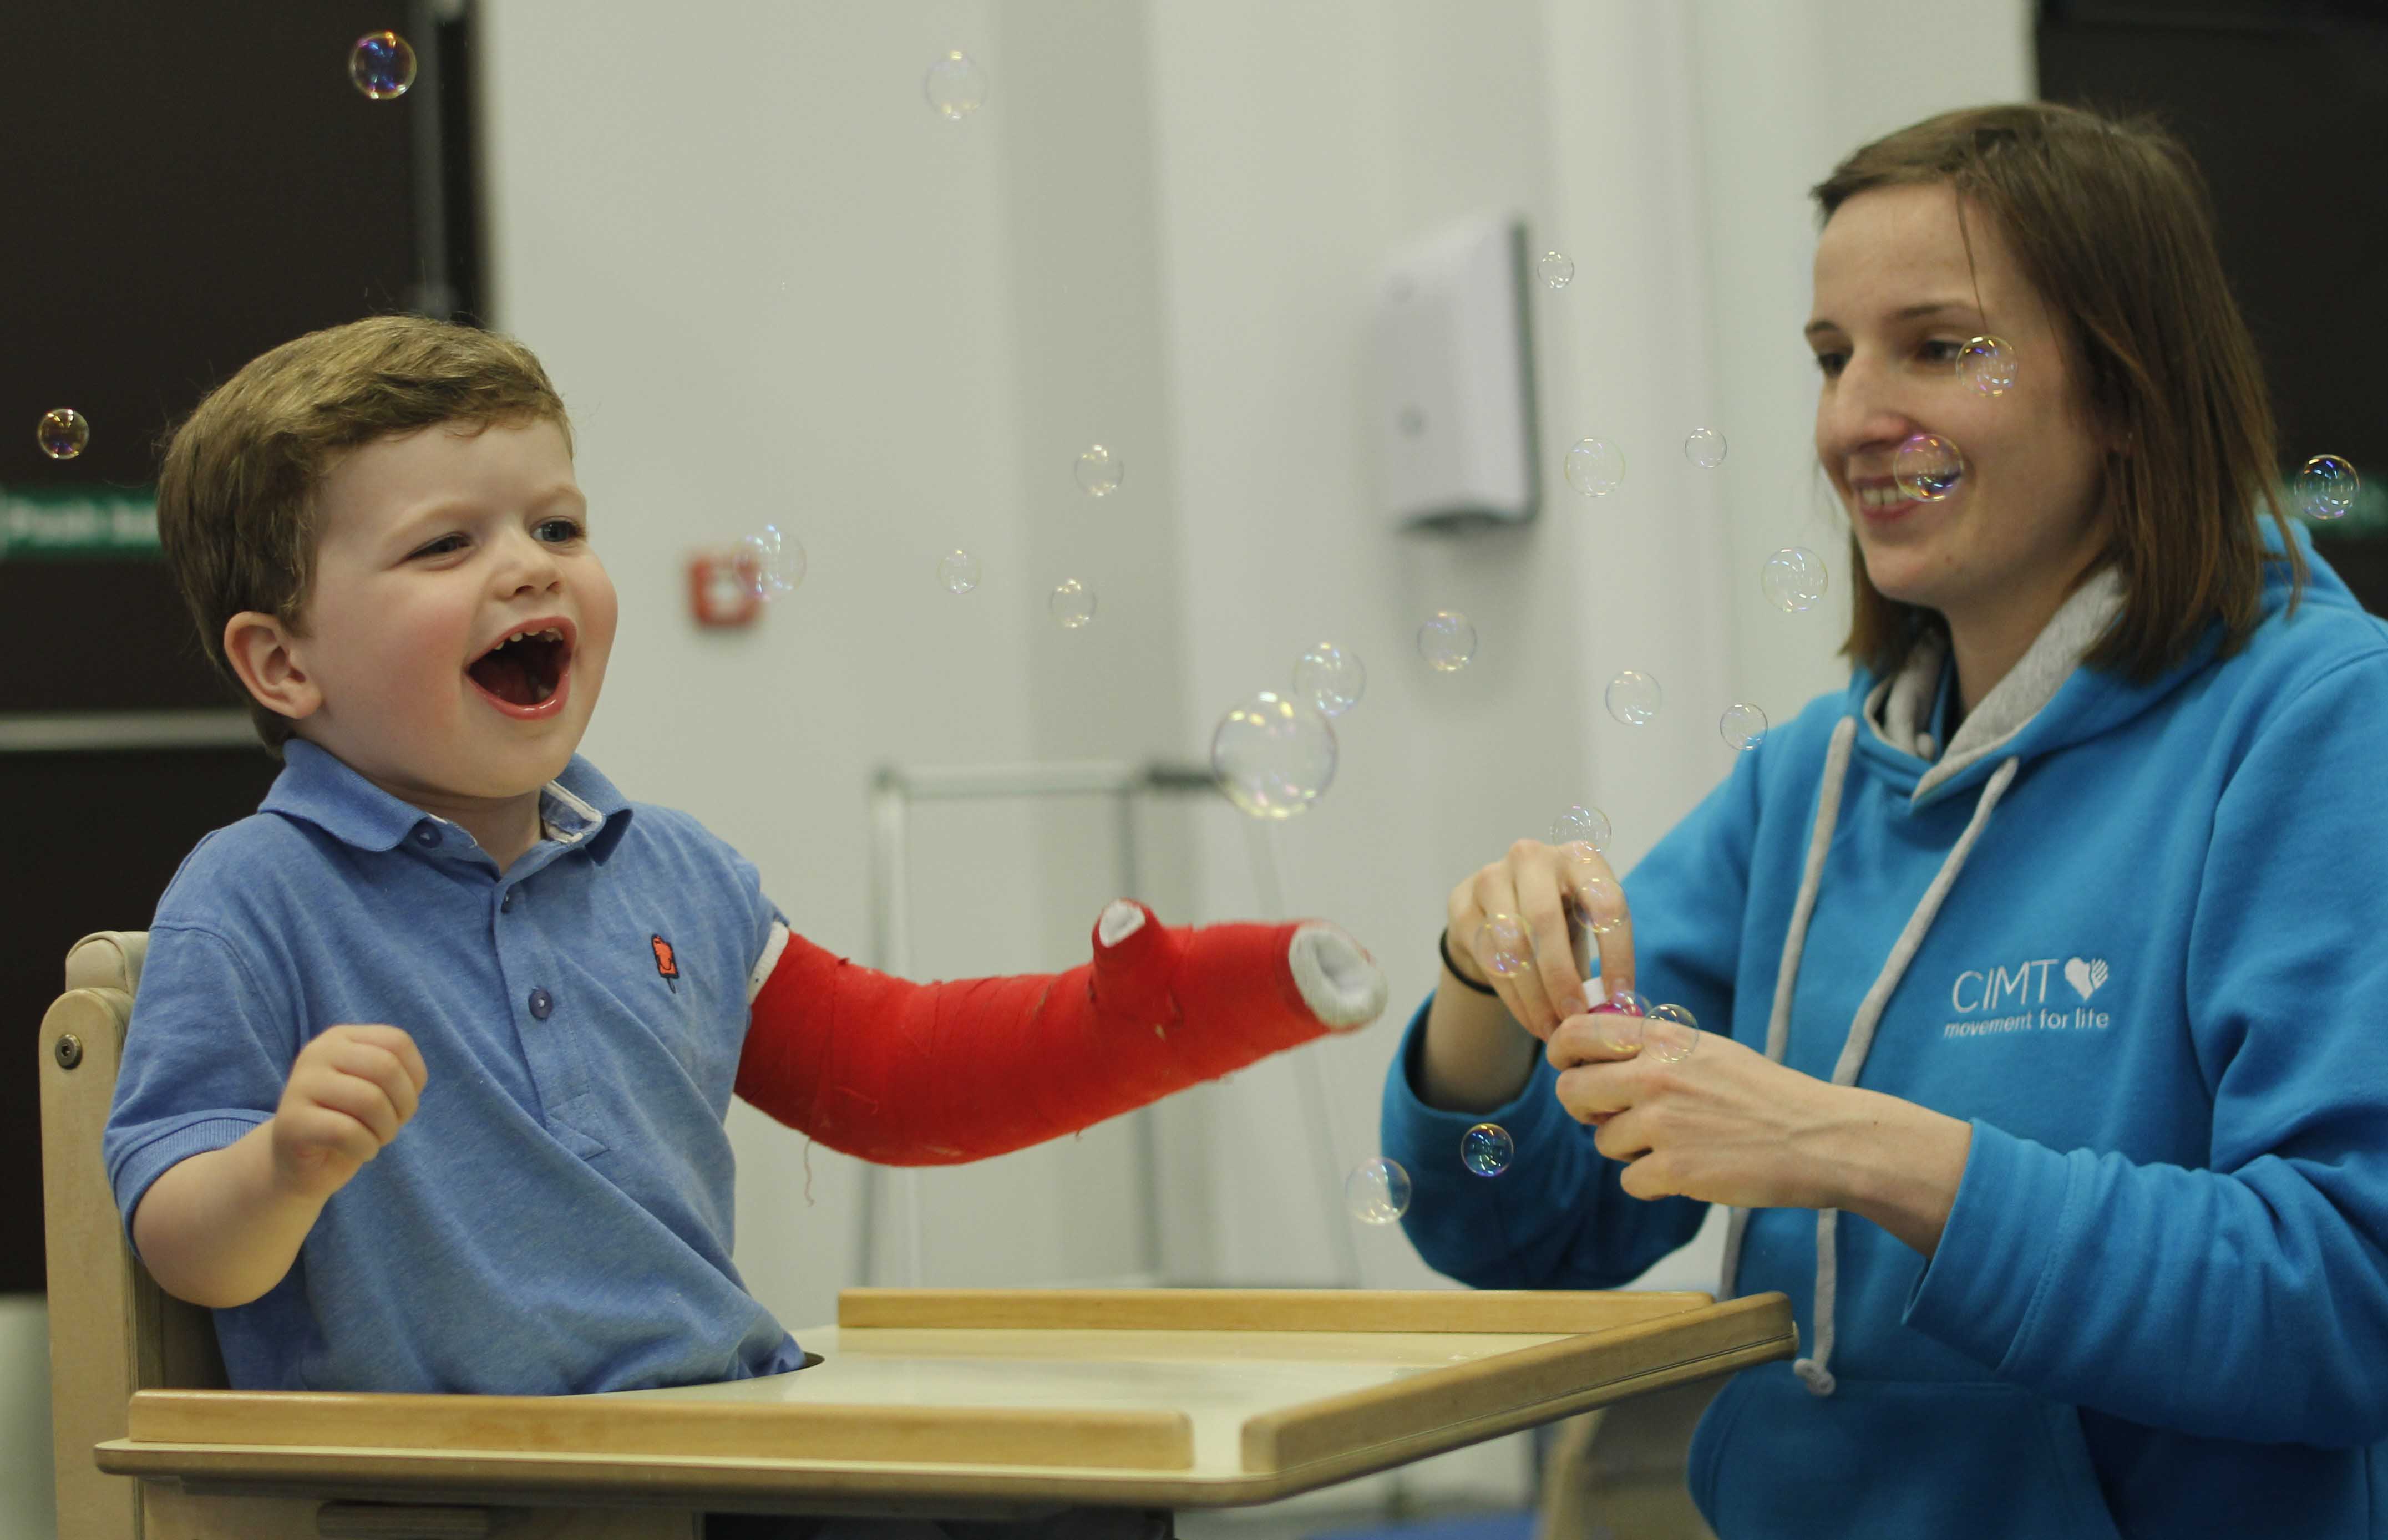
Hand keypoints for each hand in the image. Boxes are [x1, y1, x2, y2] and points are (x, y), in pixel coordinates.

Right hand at [268, 1025, 427, 1202]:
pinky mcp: (291, 1121)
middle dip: (403, 1106)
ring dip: (386, 1130)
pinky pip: (347, 1131)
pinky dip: (367, 1148)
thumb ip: (396, 1072)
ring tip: (375, 1139)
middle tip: (391, 1126)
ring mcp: (300, 1084)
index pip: (397, 1042)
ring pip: (370, 1100)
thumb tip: (414, 1079)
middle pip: (387, 1068)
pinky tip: (361, 1152)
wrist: (303, 1162)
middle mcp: (317, 1052)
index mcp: (341, 1038)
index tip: (403, 1102)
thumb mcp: (377, 1089)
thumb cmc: (349, 1122)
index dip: (414, 1078)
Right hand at [1447, 839, 1635, 1039]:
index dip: (1616, 953)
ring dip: (1535, 996)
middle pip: (1545, 919)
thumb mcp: (1585, 925)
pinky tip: (1530, 1019)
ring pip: (1511, 943)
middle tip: (1574, 1019)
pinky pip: (1488, 958)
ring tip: (1552, 1030)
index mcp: (1579, 857)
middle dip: (1561, 977)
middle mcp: (1532, 857)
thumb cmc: (1560, 919)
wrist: (1500, 907)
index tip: (1620, 998)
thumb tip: (1617, 1010)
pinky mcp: (1462, 905)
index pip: (1604, 902)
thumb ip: (1602, 959)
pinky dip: (1513, 998)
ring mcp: (1491, 877)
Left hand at [1547, 1010, 1842, 1209]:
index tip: (1568, 1067)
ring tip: (1675, 1144)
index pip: (1579, 1032)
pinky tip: (1686, 1172)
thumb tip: (1596, 1063)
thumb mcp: (1708, 1050)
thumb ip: (1654, 1050)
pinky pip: (1629, 1181)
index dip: (1561, 1052)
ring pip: (1603, 1142)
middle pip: (1571, 1093)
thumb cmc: (1765, 1095)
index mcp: (1664, 1039)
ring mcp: (1663, 1124)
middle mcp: (1656, 1075)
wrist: (1820, 1138)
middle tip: (1608, 1117)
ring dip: (1629, 1150)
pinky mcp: (1675, 1170)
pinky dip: (1652, 1182)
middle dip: (1584, 1110)